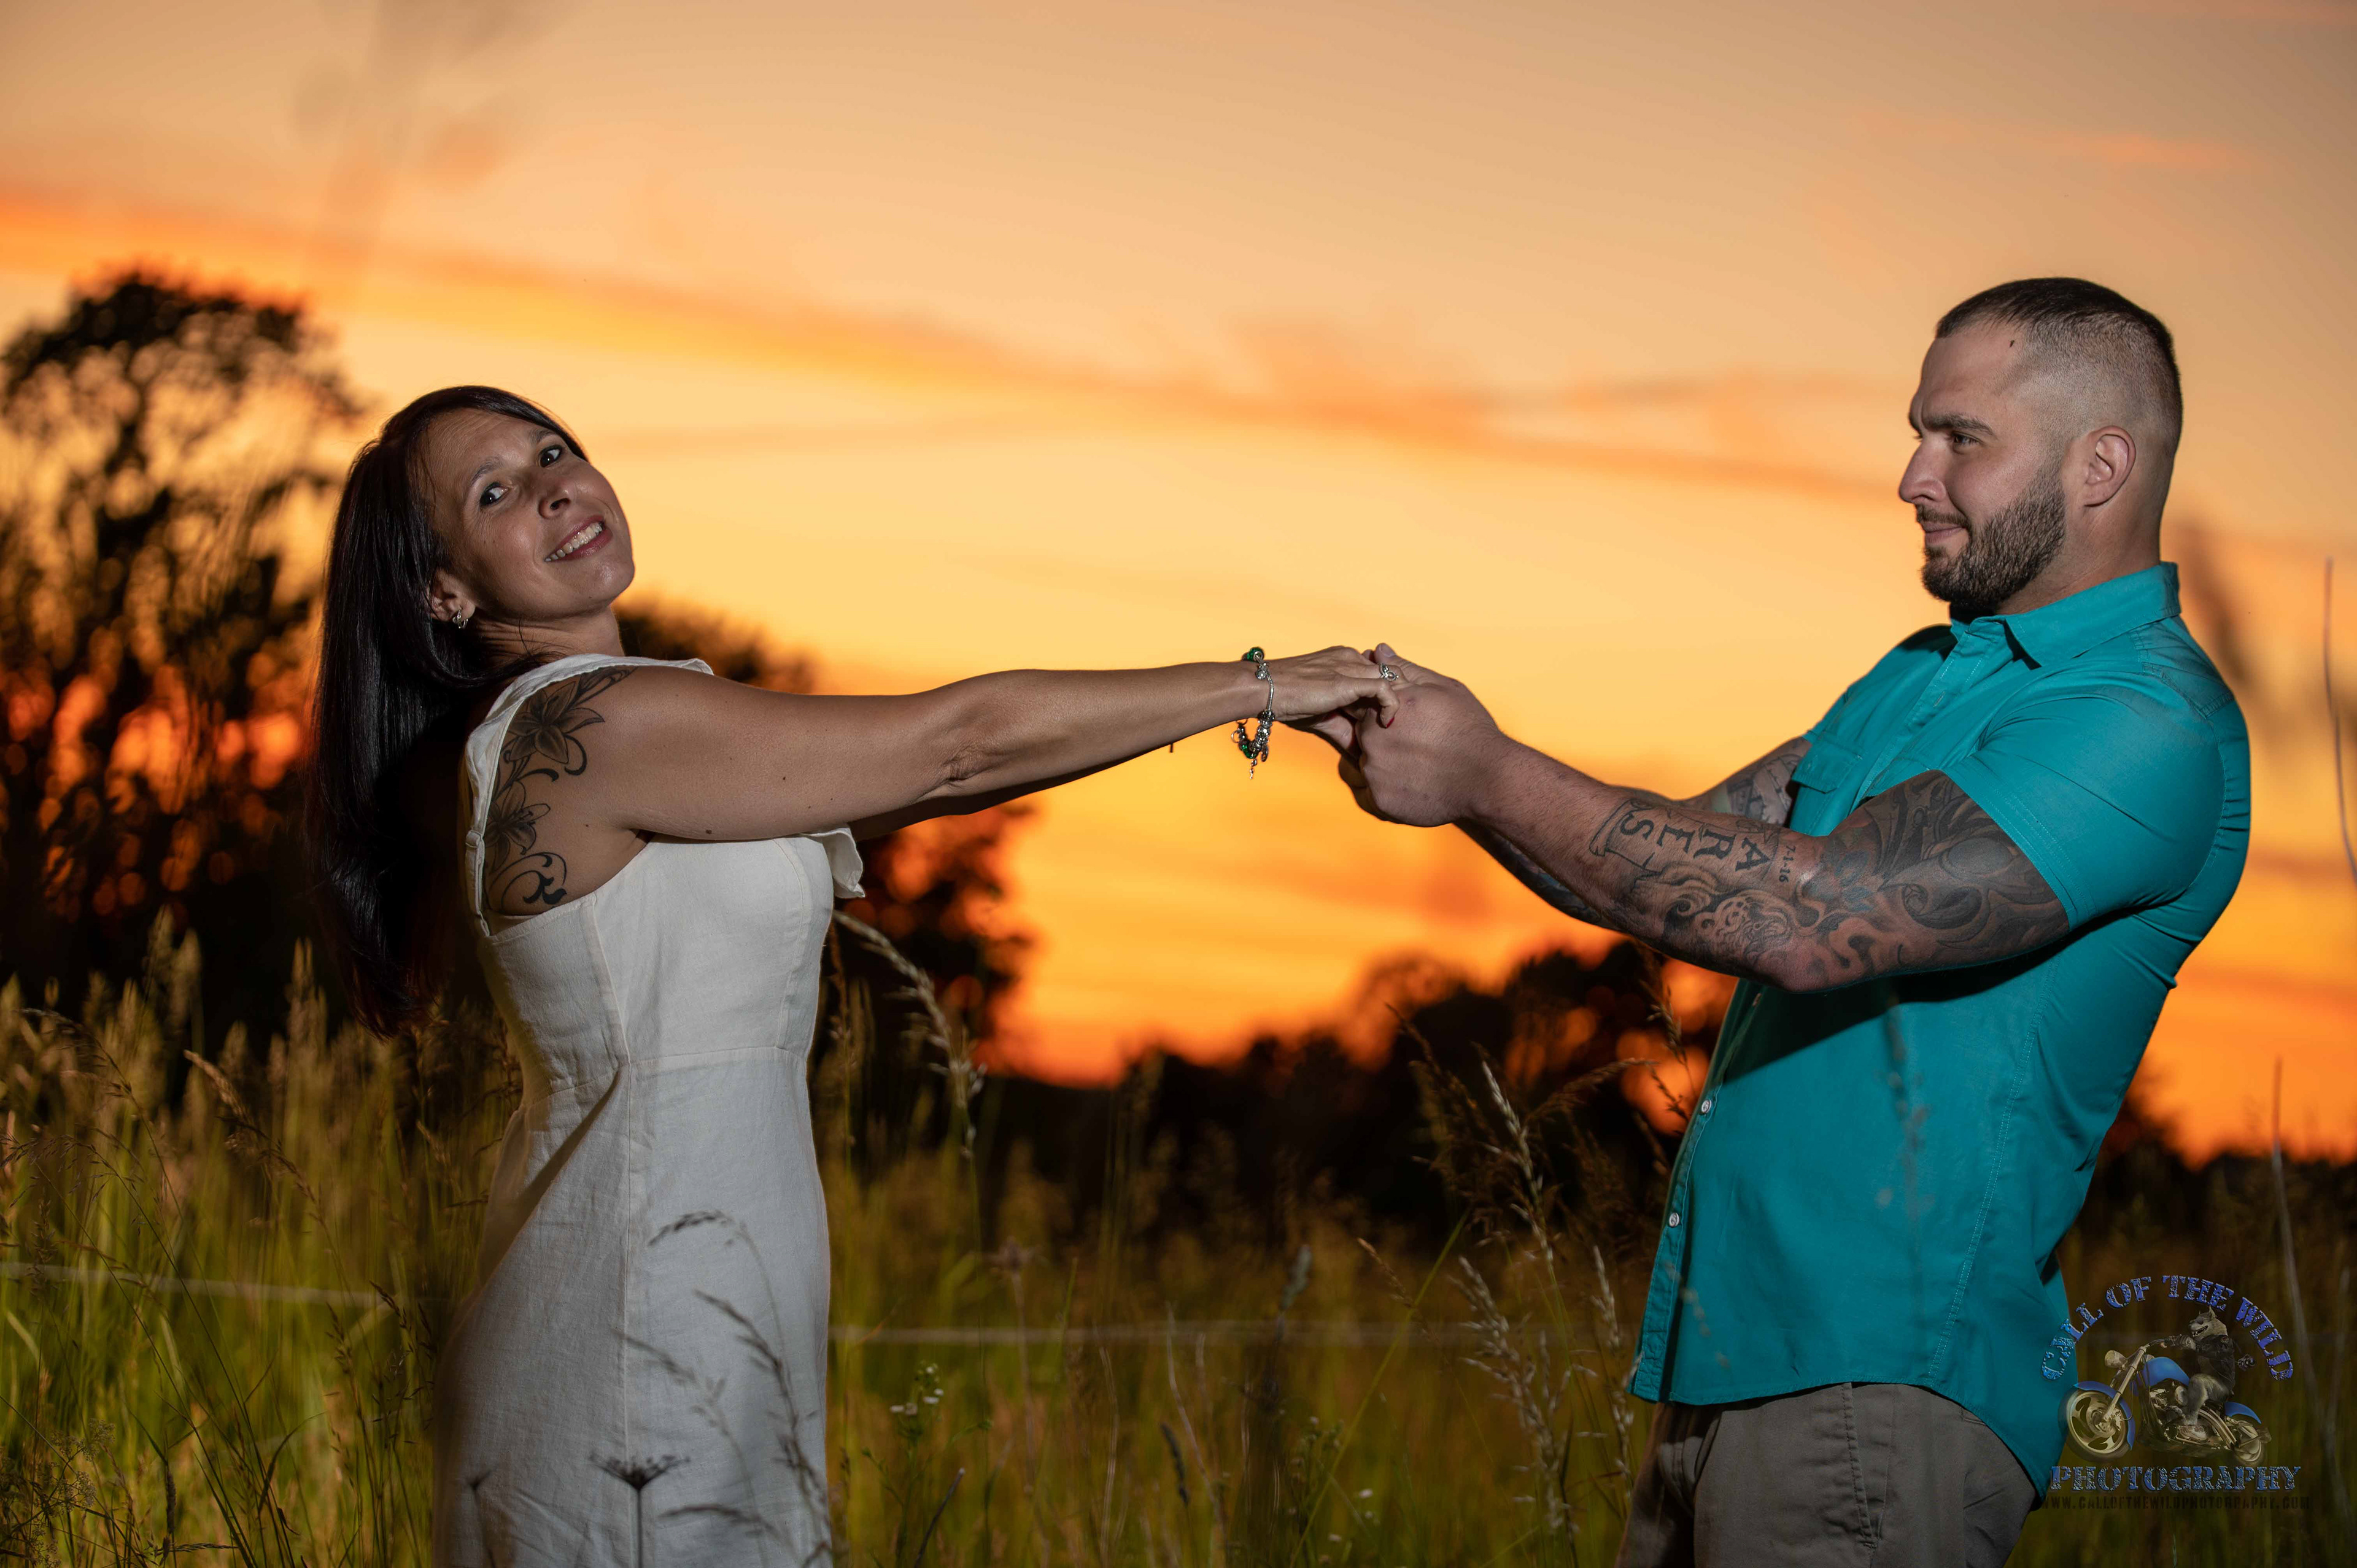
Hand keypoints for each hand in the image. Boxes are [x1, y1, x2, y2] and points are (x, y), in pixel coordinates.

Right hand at [1264, 645, 1400, 728]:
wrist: (1263, 689)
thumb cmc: (1285, 702)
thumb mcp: (1322, 715)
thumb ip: (1345, 728)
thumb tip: (1361, 756)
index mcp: (1344, 660)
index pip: (1379, 671)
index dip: (1387, 694)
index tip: (1386, 718)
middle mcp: (1350, 658)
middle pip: (1390, 672)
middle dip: (1397, 697)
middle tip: (1392, 723)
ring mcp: (1350, 666)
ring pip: (1392, 677)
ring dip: (1396, 700)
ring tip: (1390, 723)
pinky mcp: (1348, 680)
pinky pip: (1384, 687)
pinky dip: (1391, 705)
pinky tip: (1386, 723)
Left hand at [1336, 643, 1507, 826]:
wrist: (1489, 778)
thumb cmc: (1469, 728)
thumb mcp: (1441, 689)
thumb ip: (1404, 671)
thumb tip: (1378, 650)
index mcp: (1383, 707)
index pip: (1364, 705)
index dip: (1386, 715)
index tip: (1410, 725)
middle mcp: (1372, 738)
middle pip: (1365, 737)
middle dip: (1385, 740)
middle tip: (1421, 748)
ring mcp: (1374, 771)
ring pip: (1368, 767)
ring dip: (1387, 767)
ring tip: (1422, 768)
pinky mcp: (1380, 801)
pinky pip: (1373, 796)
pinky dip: (1391, 791)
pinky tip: (1417, 786)